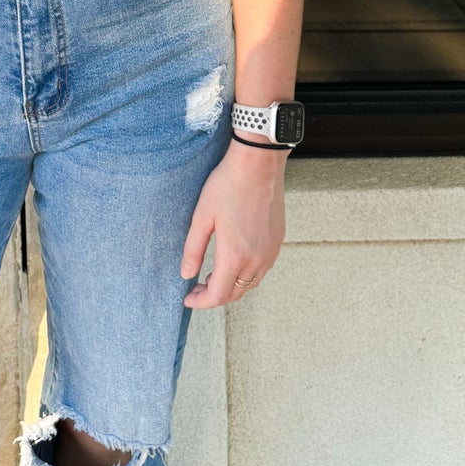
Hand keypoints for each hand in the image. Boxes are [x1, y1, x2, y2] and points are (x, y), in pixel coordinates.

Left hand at [180, 140, 286, 308]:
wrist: (258, 164)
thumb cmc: (227, 186)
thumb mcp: (202, 217)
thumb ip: (193, 249)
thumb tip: (186, 274)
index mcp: (235, 256)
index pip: (218, 295)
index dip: (201, 302)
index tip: (188, 298)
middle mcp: (257, 260)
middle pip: (235, 293)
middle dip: (214, 295)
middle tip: (197, 285)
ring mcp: (270, 252)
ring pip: (250, 283)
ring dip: (231, 285)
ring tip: (213, 274)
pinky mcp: (277, 241)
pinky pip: (261, 269)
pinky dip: (246, 274)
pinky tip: (234, 260)